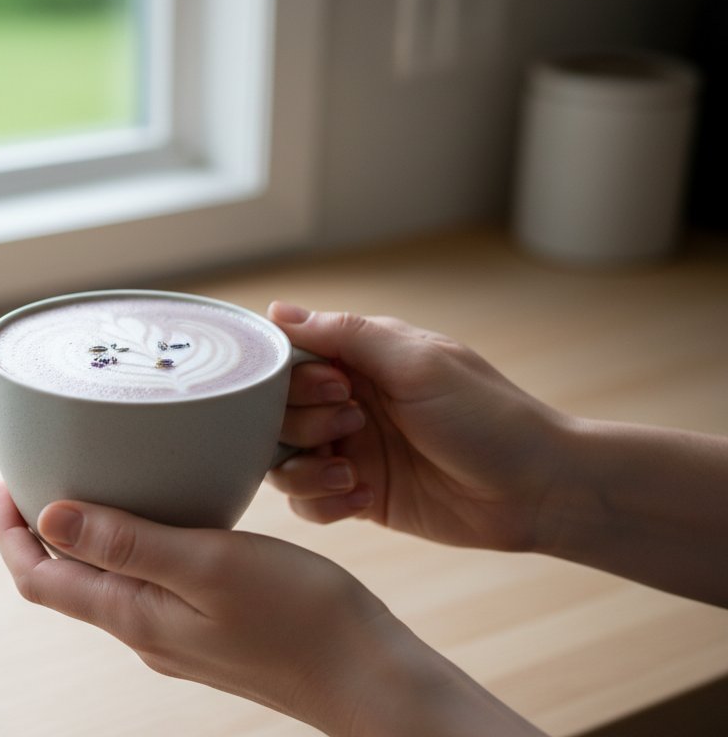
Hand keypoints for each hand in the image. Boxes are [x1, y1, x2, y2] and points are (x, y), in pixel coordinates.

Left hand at [0, 484, 543, 735]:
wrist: (367, 675)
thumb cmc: (300, 618)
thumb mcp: (208, 564)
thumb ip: (127, 542)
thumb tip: (47, 517)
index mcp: (133, 615)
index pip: (38, 577)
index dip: (7, 532)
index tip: (1, 481)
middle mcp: (144, 630)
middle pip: (63, 579)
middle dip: (38, 528)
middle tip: (36, 469)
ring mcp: (175, 632)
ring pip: (106, 580)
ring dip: (85, 534)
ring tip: (91, 480)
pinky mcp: (208, 626)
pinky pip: (148, 580)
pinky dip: (132, 542)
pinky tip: (162, 511)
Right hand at [268, 303, 567, 551]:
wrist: (538, 489)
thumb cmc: (488, 416)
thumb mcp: (417, 362)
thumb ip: (345, 334)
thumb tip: (275, 309)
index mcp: (360, 359)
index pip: (288, 359)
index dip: (294, 379)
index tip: (335, 388)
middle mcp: (346, 402)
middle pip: (276, 412)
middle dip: (302, 423)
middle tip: (355, 425)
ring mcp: (350, 451)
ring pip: (282, 461)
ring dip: (306, 470)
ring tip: (350, 474)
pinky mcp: (357, 495)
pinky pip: (306, 503)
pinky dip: (323, 503)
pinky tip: (363, 497)